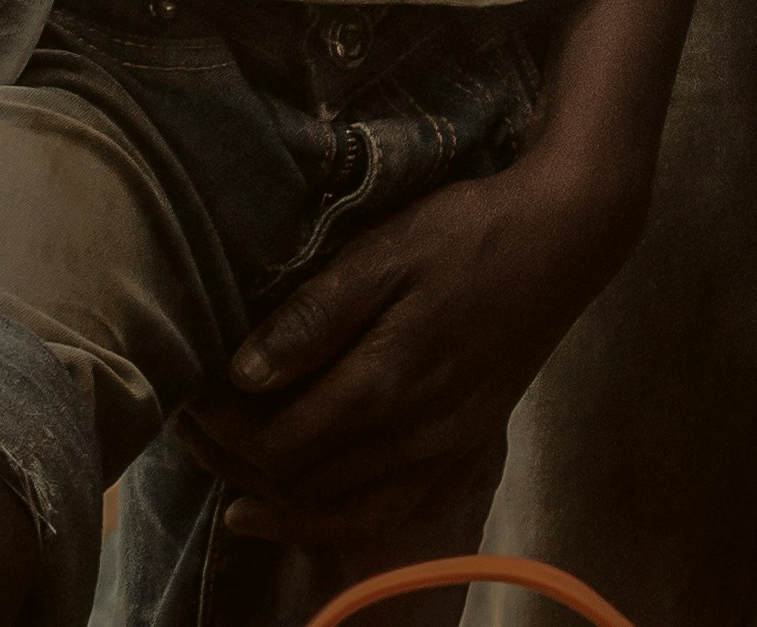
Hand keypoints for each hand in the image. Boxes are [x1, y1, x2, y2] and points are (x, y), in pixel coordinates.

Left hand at [180, 148, 634, 542]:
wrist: (566, 236)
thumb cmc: (471, 232)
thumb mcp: (387, 251)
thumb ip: (315, 316)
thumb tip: (244, 373)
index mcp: (385, 383)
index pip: (276, 444)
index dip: (222, 432)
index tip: (190, 398)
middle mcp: (412, 435)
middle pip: (300, 481)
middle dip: (235, 461)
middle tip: (194, 425)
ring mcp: (442, 448)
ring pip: (338, 508)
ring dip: (275, 497)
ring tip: (229, 474)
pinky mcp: (464, 446)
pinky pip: (389, 513)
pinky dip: (332, 524)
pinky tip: (293, 512)